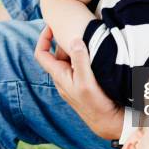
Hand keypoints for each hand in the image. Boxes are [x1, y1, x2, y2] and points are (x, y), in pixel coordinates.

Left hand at [34, 25, 123, 139]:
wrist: (107, 122)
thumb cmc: (95, 103)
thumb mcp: (86, 81)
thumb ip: (80, 60)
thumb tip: (74, 40)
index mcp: (59, 75)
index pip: (41, 53)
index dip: (43, 38)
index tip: (51, 26)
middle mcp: (63, 77)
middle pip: (58, 53)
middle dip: (66, 40)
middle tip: (80, 29)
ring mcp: (73, 81)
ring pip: (70, 59)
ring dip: (77, 48)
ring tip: (91, 39)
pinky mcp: (83, 84)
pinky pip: (79, 65)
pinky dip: (84, 56)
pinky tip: (97, 54)